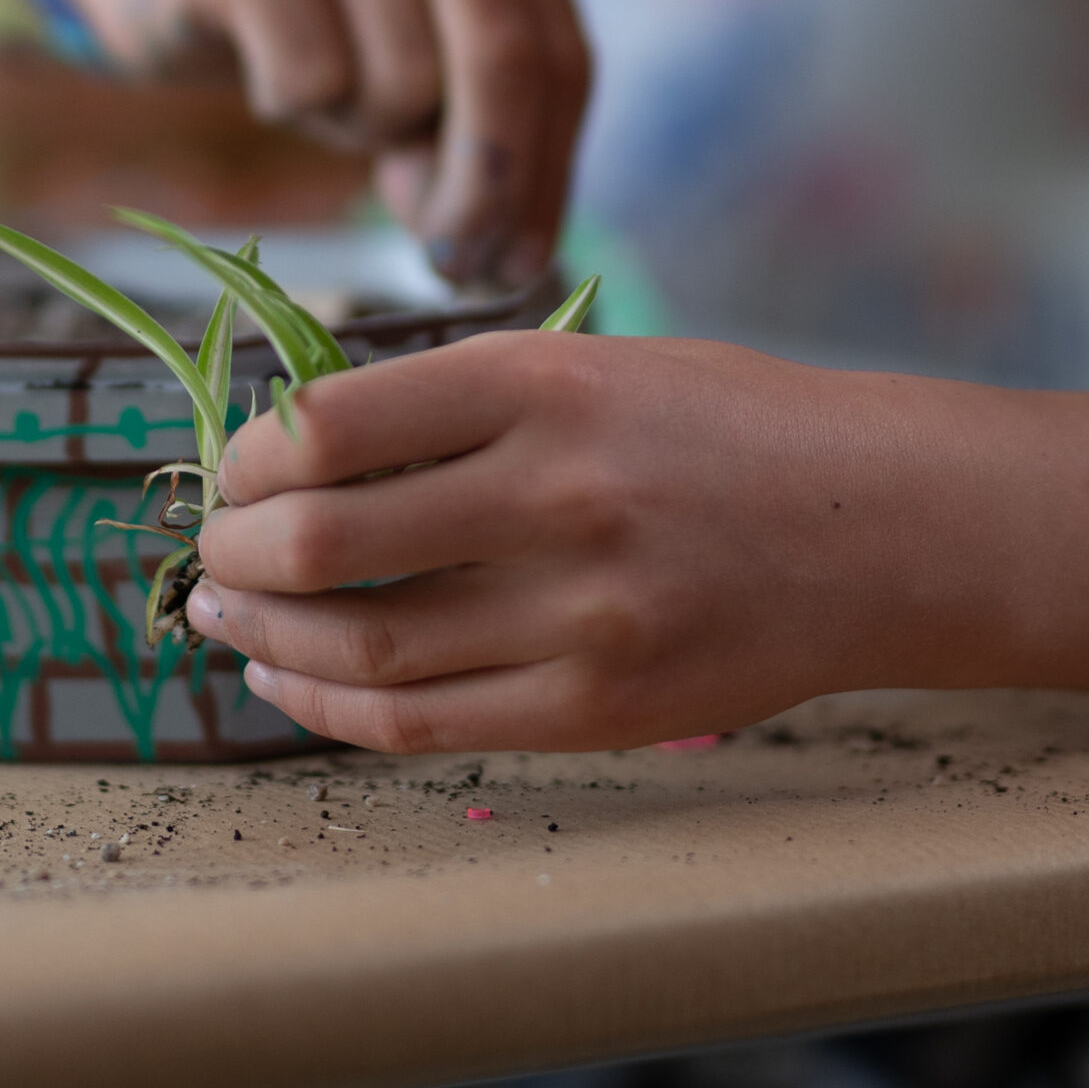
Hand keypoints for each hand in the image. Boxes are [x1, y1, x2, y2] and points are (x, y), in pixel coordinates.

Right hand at [51, 0, 590, 286]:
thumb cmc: (322, 29)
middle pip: (501, 60)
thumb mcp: (419, 68)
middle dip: (482, 185)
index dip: (547, 175)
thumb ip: (479, 135)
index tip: (515, 267)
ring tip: (328, 93)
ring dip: (365, 131)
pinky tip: (266, 68)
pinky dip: (291, 108)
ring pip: (403, 79)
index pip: (562, 55)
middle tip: (450, 259)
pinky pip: (309, 77)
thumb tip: (506, 255)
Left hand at [186, 330, 1001, 749]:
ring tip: (224, 618)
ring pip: (363, 647)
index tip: (235, 466)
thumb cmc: (721, 426)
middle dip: (236, 552)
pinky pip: (423, 724)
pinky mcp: (598, 707)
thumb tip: (296, 448)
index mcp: (547, 382)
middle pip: (329, 541)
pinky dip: (329, 708)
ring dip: (263, 637)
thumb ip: (462, 402)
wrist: (878, 525)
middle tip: (210, 550)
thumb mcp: (597, 363)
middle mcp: (558, 494)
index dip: (251, 453)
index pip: (335, 423)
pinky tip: (289, 683)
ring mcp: (581, 614)